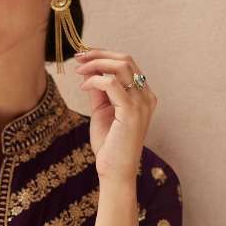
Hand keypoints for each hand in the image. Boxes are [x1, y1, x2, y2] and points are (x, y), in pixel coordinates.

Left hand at [73, 48, 157, 182]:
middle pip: (125, 59)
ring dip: (96, 64)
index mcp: (143, 95)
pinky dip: (95, 80)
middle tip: (78, 58)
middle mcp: (146, 96)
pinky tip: (84, 87)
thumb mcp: (102, 110)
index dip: (104, 55)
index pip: (127, 63)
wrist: (115, 170)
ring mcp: (141, 103)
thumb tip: (89, 70)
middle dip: (99, 54)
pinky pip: (111, 83)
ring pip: (121, 66)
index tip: (83, 56)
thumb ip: (99, 90)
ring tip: (79, 70)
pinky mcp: (131, 111)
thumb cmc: (109, 144)